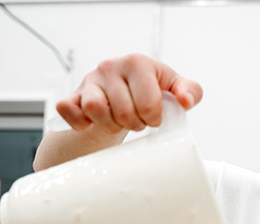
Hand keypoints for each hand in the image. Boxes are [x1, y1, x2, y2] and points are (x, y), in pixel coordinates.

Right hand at [56, 53, 202, 133]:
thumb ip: (190, 91)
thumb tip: (186, 101)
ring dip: (110, 125)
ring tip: (119, 122)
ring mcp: (89, 80)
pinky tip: (93, 123)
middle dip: (134, 124)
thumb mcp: (174, 88)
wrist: (121, 95)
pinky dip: (80, 123)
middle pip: (124, 112)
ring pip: (96, 110)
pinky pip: (68, 110)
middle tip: (137, 121)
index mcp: (138, 63)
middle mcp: (111, 67)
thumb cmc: (149, 91)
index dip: (154, 119)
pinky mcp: (72, 95)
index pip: (148, 103)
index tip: (154, 117)